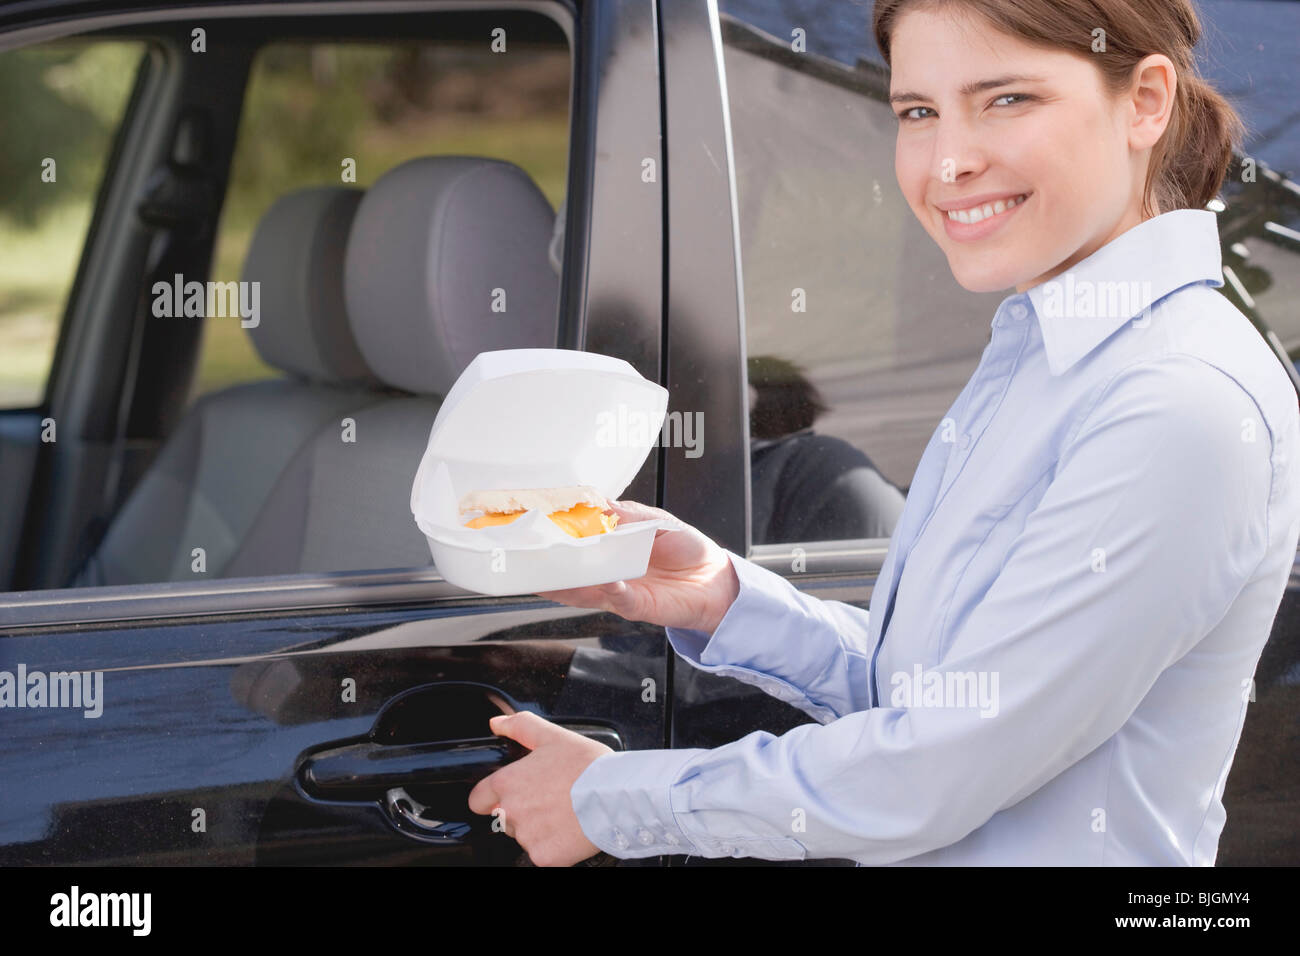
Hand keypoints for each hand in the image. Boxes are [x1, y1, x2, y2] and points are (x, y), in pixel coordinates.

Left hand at [467, 712, 610, 866]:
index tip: (512, 793)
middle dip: (521, 810)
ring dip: (538, 828)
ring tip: (564, 813)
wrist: (617, 796)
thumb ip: (520, 726)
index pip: (478, 799)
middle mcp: (511, 812)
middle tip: (549, 799)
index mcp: (507, 783)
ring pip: (524, 836)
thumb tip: (497, 723)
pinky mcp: (544, 857)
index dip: (491, 796)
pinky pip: (542, 854)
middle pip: (504, 817)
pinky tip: (570, 830)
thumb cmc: (587, 765)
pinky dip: (554, 846)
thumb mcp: (553, 736)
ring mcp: (527, 837)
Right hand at [537, 499, 739, 634]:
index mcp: (609, 547)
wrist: (714, 579)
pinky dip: (610, 588)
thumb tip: (599, 503)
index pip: (574, 540)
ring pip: (581, 589)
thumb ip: (629, 514)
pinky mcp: (634, 606)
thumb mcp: (657, 520)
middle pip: (566, 569)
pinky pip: (618, 598)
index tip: (536, 521)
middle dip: (545, 561)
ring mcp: (617, 591)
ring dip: (566, 580)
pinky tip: (607, 580)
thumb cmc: (686, 549)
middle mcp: (606, 570)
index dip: (554, 532)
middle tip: (526, 550)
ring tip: (551, 569)